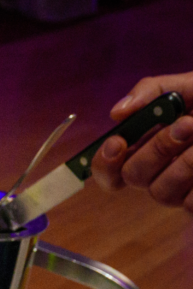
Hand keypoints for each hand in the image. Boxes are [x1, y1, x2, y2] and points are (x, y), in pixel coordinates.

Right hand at [91, 72, 192, 210]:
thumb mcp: (192, 85)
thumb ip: (154, 91)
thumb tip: (117, 112)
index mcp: (146, 146)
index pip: (109, 168)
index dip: (105, 161)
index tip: (119, 142)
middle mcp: (158, 172)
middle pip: (133, 176)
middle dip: (155, 150)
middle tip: (186, 125)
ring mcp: (181, 191)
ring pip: (161, 192)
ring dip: (186, 164)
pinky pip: (191, 203)